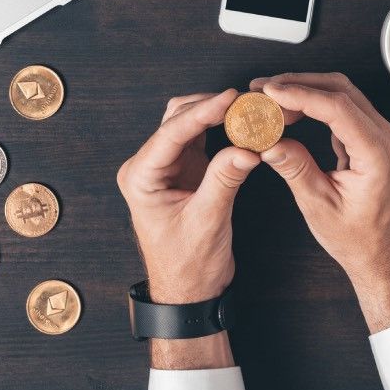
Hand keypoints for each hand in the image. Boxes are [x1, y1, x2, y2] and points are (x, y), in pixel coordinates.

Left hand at [117, 89, 260, 368]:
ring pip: (188, 123)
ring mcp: (166, 166)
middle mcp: (148, 167)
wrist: (188, 291)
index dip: (203, 112)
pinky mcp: (185, 169)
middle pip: (177, 119)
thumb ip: (224, 180)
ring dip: (216, 113)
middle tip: (246, 101)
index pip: (172, 134)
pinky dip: (221, 127)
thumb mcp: (208, 222)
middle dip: (210, 107)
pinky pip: (201, 137)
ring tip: (247, 109)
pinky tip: (241, 124)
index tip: (230, 98)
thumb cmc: (188, 266)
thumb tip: (248, 148)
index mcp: (141, 178)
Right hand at [251, 73, 389, 332]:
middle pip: (341, 90)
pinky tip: (291, 112)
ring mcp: (380, 135)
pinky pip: (344, 109)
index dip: (301, 94)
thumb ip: (296, 169)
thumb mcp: (319, 206)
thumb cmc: (357, 238)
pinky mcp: (371, 138)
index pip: (338, 108)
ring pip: (343, 94)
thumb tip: (270, 142)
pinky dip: (315, 104)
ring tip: (270, 98)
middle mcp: (384, 138)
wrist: (383, 254)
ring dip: (306, 90)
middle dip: (299, 83)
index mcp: (376, 154)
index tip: (270, 91)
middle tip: (262, 89)